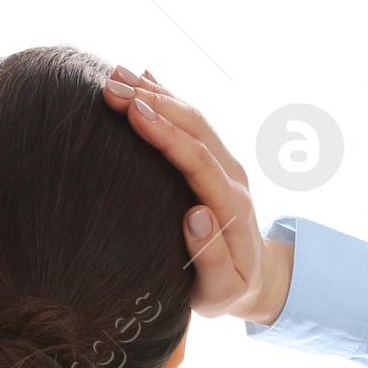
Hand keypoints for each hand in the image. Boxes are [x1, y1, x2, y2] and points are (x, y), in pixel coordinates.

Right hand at [102, 65, 293, 325]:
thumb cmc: (230, 290)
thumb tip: (196, 214)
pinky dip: (165, 97)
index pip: (197, 159)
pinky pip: (190, 121)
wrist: (257, 280)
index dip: (167, 134)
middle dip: (154, 102)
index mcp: (231, 206)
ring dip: (155, 93)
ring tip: (113, 76)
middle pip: (194, 127)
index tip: (135, 112)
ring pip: (192, 117)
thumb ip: (211, 257)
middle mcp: (231, 175)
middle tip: (110, 87)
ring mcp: (225, 163)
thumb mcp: (222, 290)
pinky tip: (140, 77)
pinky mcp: (214, 160)